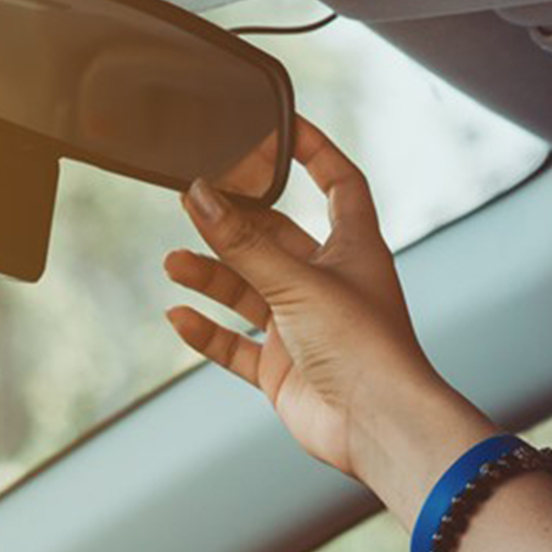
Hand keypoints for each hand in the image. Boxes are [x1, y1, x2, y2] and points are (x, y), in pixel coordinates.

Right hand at [163, 117, 491, 501]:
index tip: (278, 125)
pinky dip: (209, 331)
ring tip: (174, 262)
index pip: (339, 184)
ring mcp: (305, 329)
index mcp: (355, 250)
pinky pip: (236, 345)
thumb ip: (243, 243)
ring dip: (212, 276)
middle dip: (233, 222)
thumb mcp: (297, 282)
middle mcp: (330, 285)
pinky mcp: (284, 370)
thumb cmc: (365, 348)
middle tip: (190, 201)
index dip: (314, 152)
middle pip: (275, 238)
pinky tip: (179, 316)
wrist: (378, 426)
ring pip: (248, 291)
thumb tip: (199, 195)